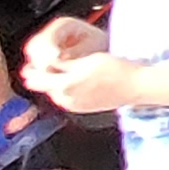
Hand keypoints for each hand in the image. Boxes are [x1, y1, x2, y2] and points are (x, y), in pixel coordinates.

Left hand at [21, 21, 135, 114]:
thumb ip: (62, 64)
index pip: (37, 79)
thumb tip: (46, 63)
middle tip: (49, 64)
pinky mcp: (83, 108)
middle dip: (44, 77)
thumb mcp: (85, 61)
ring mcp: (75, 106)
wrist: (136, 86)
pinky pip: (68, 98)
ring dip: (56, 83)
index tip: (32, 63)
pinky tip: (77, 80)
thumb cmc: (117, 71)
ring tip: (65, 71)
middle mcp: (67, 99)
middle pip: (45, 88)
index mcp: (65, 86)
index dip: (32, 70)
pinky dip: (67, 89)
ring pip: (56, 93)